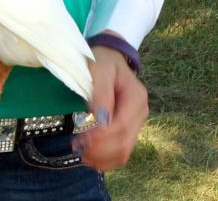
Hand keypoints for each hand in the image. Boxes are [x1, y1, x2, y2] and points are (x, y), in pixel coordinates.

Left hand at [73, 45, 148, 170]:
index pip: (122, 126)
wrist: (108, 57)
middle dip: (99, 150)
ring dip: (101, 157)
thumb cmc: (102, 60)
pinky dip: (105, 159)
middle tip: (77, 146)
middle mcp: (141, 113)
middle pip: (124, 143)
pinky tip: (89, 155)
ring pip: (123, 152)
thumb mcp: (99, 69)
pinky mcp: (128, 131)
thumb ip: (100, 93)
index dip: (101, 137)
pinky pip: (120, 153)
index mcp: (136, 97)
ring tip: (81, 152)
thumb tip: (100, 121)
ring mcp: (136, 124)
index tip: (80, 137)